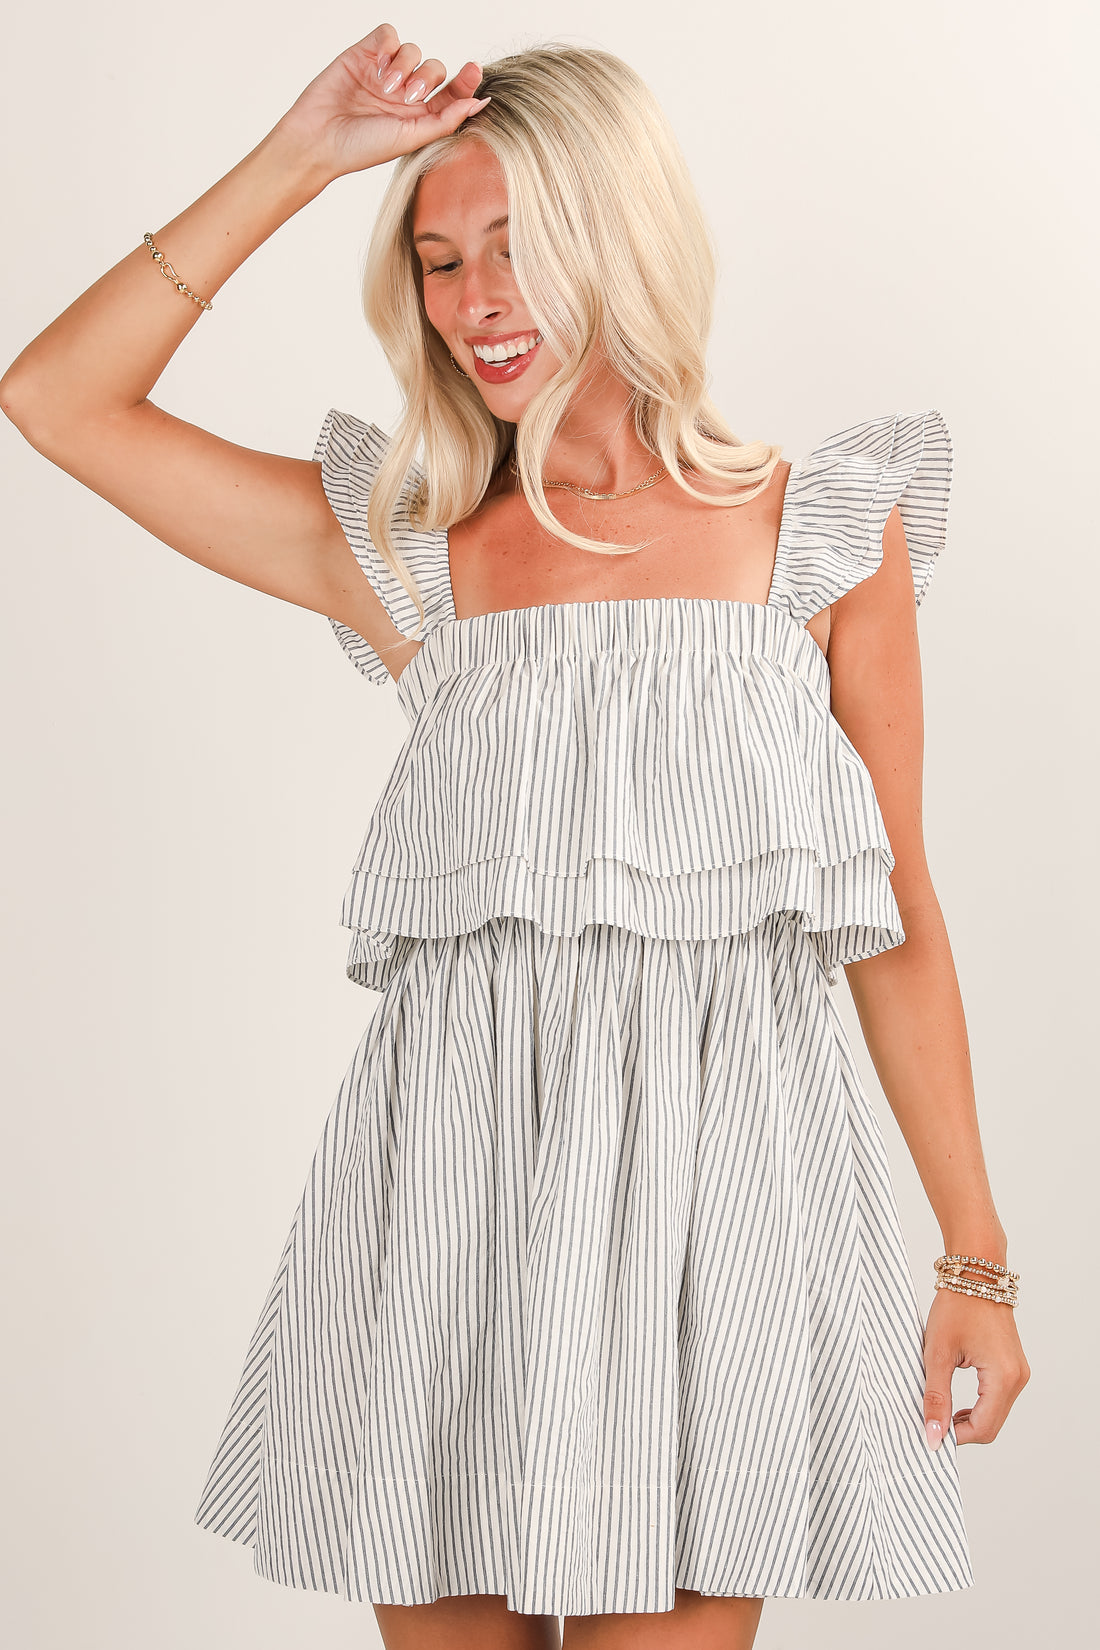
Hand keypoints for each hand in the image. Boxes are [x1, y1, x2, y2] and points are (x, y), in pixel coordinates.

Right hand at [269, 23, 488, 183]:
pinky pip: (389, 34)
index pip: (451, 92)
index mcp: (419, 115)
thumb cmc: (362, 148)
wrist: (320, 140)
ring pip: (413, 50)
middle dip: (428, 77)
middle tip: (409, 95)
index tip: (474, 71)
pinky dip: (389, 46)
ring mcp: (385, 72)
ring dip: (406, 65)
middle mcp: (404, 93)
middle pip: (435, 68)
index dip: (465, 80)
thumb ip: (446, 120)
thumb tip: (478, 103)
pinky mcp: (365, 54)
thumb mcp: (411, 137)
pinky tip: (378, 67)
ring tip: (386, 87)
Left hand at [922, 1284, 1030, 1450]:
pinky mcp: (1013, 1367)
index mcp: (1003, 1377)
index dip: (955, 1437)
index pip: (983, 1429)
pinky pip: (997, 1399)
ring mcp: (1018, 1373)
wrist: (975, 1274)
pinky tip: (956, 1402)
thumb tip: (934, 1436)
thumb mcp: (938, 1353)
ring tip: (940, 1411)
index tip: (930, 1433)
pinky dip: (978, 1406)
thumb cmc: (956, 1307)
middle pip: (991, 1426)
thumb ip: (936, 1397)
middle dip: (962, 1430)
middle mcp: (1018, 1379)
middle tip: (932, 1424)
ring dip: (969, 1419)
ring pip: (995, 1414)